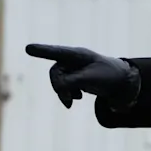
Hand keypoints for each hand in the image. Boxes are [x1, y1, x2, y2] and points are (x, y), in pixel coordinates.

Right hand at [26, 43, 140, 108]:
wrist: (122, 83)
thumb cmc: (109, 76)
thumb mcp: (92, 80)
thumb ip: (73, 81)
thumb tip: (58, 87)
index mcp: (79, 55)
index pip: (57, 52)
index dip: (42, 51)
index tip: (28, 48)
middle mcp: (73, 59)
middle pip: (55, 72)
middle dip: (59, 87)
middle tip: (69, 102)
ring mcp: (73, 67)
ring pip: (58, 80)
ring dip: (63, 92)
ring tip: (74, 101)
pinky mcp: (74, 76)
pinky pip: (63, 85)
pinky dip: (68, 93)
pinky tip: (78, 98)